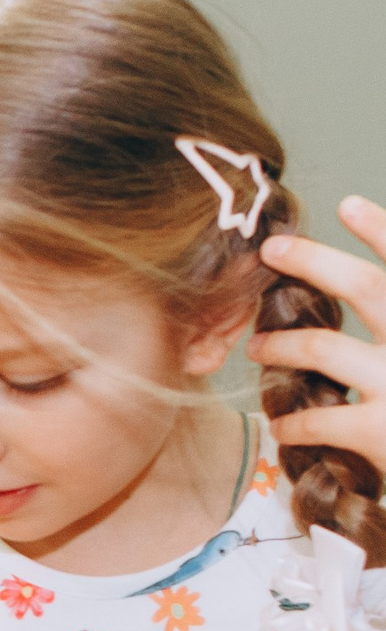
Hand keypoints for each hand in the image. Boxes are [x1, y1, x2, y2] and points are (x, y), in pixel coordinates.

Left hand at [253, 196, 385, 468]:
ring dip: (281, 345)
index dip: (384, 231)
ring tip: (258, 348)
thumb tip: (356, 293)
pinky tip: (281, 427)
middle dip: (315, 263)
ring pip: (324, 348)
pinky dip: (294, 422)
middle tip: (270, 250)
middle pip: (368, 288)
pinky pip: (320, 417)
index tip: (346, 203)